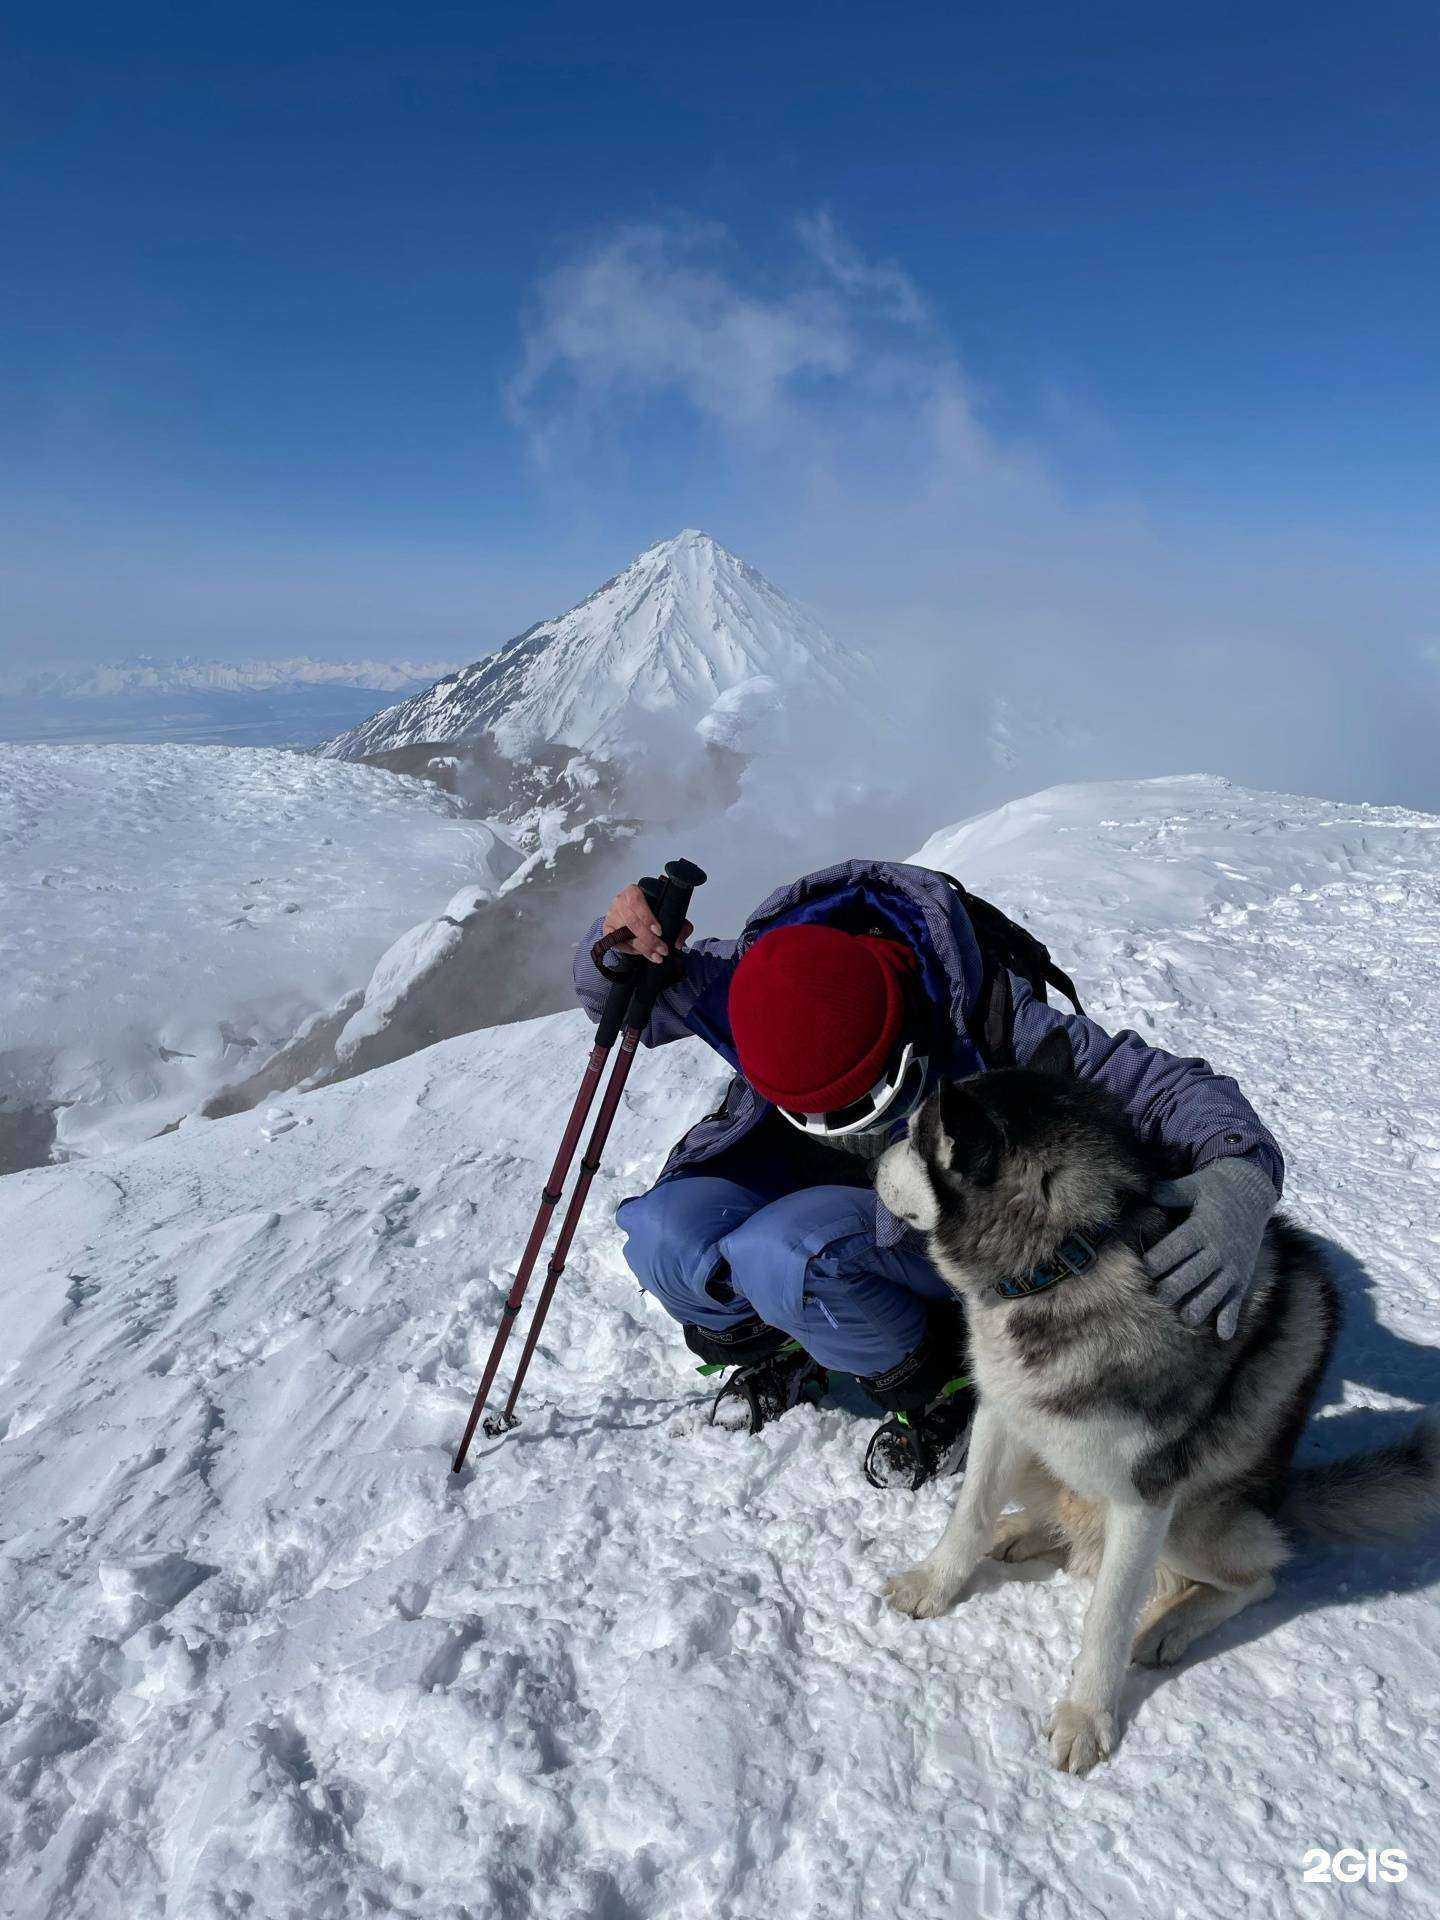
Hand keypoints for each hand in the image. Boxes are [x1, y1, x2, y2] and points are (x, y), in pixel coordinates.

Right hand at [601, 884, 692, 965]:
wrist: (633, 915)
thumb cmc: (652, 912)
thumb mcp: (669, 914)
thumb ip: (680, 926)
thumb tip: (678, 943)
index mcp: (633, 892)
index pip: (637, 902)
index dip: (647, 918)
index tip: (659, 932)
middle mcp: (619, 901)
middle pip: (632, 922)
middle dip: (649, 939)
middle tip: (663, 950)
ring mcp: (611, 915)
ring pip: (626, 934)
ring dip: (643, 948)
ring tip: (656, 957)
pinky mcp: (607, 928)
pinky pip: (617, 942)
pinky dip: (630, 950)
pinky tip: (642, 953)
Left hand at [1142, 1158, 1277, 1339]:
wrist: (1253, 1193)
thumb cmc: (1215, 1190)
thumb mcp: (1194, 1185)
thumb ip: (1170, 1192)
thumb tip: (1147, 1191)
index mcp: (1202, 1228)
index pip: (1174, 1251)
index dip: (1155, 1262)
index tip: (1142, 1269)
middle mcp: (1218, 1250)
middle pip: (1189, 1278)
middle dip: (1169, 1290)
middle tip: (1155, 1297)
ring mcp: (1232, 1266)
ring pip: (1212, 1294)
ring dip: (1196, 1309)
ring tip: (1183, 1318)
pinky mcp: (1243, 1276)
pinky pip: (1237, 1301)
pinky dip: (1231, 1318)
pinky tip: (1223, 1334)